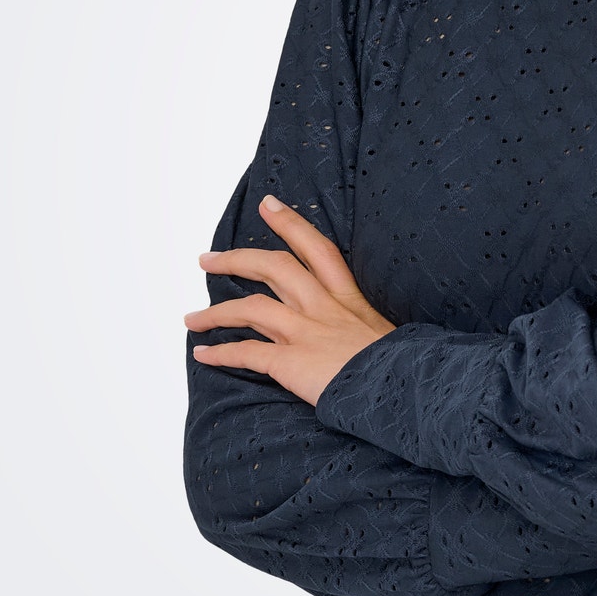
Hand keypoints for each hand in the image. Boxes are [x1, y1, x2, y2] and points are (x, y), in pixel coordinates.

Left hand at [183, 194, 396, 406]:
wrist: (405, 390)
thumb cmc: (403, 370)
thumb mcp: (388, 335)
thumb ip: (364, 329)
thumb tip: (356, 335)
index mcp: (349, 299)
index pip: (317, 249)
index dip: (291, 224)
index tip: (269, 204)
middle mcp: (324, 309)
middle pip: (273, 268)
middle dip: (236, 260)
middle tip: (207, 259)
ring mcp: (306, 333)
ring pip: (250, 309)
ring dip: (216, 312)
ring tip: (191, 318)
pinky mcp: (291, 362)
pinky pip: (246, 352)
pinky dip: (220, 352)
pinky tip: (203, 354)